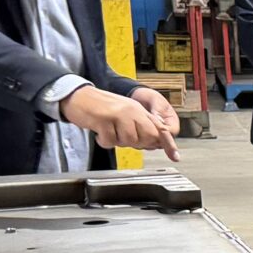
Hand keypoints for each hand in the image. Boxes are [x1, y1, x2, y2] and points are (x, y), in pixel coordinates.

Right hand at [62, 85, 178, 160]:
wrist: (78, 97)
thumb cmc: (100, 108)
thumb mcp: (124, 115)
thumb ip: (139, 126)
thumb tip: (153, 143)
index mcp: (138, 110)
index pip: (159, 128)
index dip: (168, 143)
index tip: (175, 156)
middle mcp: (131, 110)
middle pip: (147, 137)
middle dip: (137, 143)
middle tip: (122, 136)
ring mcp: (118, 114)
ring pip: (129, 141)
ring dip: (117, 141)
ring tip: (108, 131)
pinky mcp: (104, 120)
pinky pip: (110, 141)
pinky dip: (104, 141)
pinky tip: (99, 132)